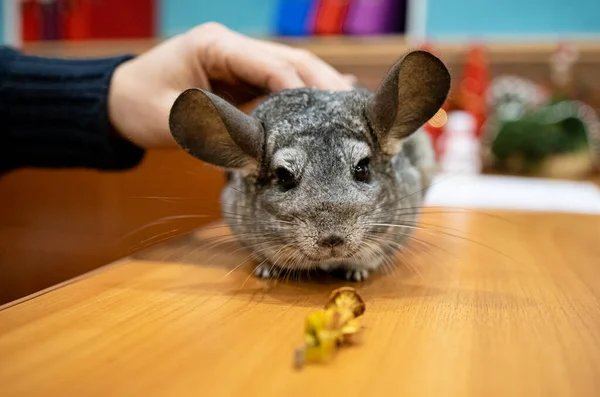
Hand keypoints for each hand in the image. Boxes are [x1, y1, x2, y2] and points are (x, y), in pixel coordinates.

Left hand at [108, 22, 354, 148]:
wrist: (118, 102)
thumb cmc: (137, 106)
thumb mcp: (171, 120)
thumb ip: (215, 131)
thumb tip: (259, 153)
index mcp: (215, 45)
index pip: (271, 63)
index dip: (302, 87)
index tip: (330, 114)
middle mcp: (232, 47)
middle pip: (290, 60)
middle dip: (323, 85)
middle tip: (353, 113)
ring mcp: (238, 60)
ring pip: (290, 69)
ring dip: (319, 88)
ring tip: (350, 111)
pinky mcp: (240, 77)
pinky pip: (278, 82)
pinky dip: (303, 94)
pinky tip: (330, 103)